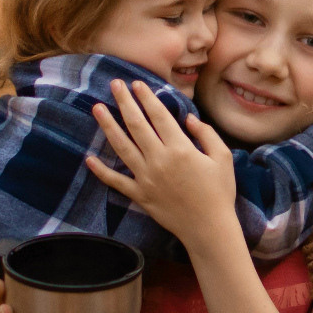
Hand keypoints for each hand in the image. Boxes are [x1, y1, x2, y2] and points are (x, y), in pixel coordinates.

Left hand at [86, 79, 239, 251]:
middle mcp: (159, 160)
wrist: (209, 228)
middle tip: (115, 84)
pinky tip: (89, 158)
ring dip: (108, 126)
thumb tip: (188, 118)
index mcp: (180, 149)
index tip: (137, 84)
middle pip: (136, 125)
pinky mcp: (139, 195)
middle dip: (124, 102)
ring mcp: (146, 178)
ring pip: (121, 147)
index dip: (146, 98)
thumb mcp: (222, 158)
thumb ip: (206, 134)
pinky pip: (116, 181)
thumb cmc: (219, 192)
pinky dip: (101, 171)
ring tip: (97, 108)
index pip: (158, 116)